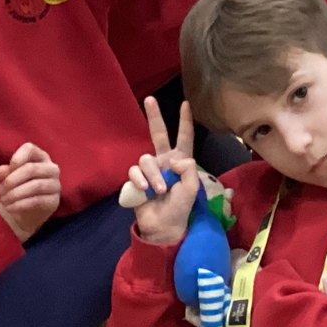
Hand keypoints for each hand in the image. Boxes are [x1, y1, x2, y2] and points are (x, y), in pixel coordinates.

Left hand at [0, 142, 60, 242]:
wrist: (25, 212)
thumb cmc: (17, 188)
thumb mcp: (8, 178)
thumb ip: (4, 173)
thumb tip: (1, 171)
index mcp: (40, 157)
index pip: (30, 149)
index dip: (17, 158)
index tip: (6, 171)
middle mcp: (51, 168)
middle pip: (32, 169)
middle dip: (12, 180)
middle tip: (0, 190)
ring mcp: (55, 185)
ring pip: (35, 186)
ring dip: (15, 194)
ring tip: (3, 200)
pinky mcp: (54, 201)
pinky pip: (37, 201)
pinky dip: (21, 204)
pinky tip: (10, 207)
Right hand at [123, 97, 199, 247]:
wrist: (164, 226)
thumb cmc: (181, 208)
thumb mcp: (192, 188)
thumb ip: (188, 168)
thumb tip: (173, 158)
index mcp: (180, 161)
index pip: (184, 137)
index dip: (185, 121)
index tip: (185, 103)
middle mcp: (164, 161)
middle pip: (158, 134)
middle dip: (154, 116)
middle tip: (150, 99)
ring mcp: (149, 170)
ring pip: (146, 159)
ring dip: (154, 175)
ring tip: (158, 190)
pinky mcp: (136, 179)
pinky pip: (134, 171)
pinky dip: (140, 180)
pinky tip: (144, 190)